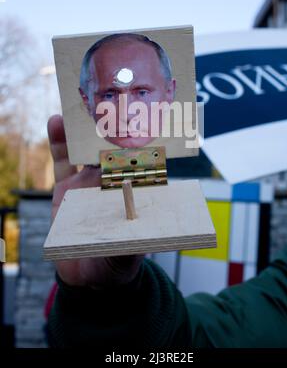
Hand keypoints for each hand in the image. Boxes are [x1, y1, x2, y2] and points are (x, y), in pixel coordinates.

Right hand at [48, 114, 143, 287]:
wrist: (86, 274)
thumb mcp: (127, 252)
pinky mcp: (66, 186)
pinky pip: (62, 160)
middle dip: (111, 126)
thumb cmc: (116, 260)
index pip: (139, 160)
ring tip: (80, 107)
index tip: (142, 120)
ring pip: (86, 148)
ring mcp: (88, 180)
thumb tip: (138, 229)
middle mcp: (112, 180)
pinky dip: (59, 141)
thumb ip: (131, 241)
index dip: (140, 141)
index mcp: (132, 190)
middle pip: (112, 147)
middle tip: (109, 101)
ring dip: (83, 128)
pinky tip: (55, 122)